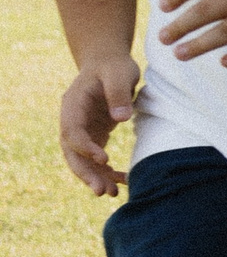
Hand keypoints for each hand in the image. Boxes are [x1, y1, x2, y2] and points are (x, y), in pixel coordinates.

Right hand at [60, 56, 140, 195]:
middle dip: (85, 173)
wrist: (108, 63)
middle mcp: (73, 120)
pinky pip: (96, 158)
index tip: (103, 158)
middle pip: (72, 151)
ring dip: (95, 177)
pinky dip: (108, 171)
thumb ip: (118, 93)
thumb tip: (120, 118)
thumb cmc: (113, 66)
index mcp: (73, 104)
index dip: (84, 147)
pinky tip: (124, 181)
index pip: (72, 130)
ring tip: (112, 194)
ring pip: (82, 159)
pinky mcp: (94, 134)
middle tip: (102, 191)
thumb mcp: (119, 73)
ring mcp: (83, 129)